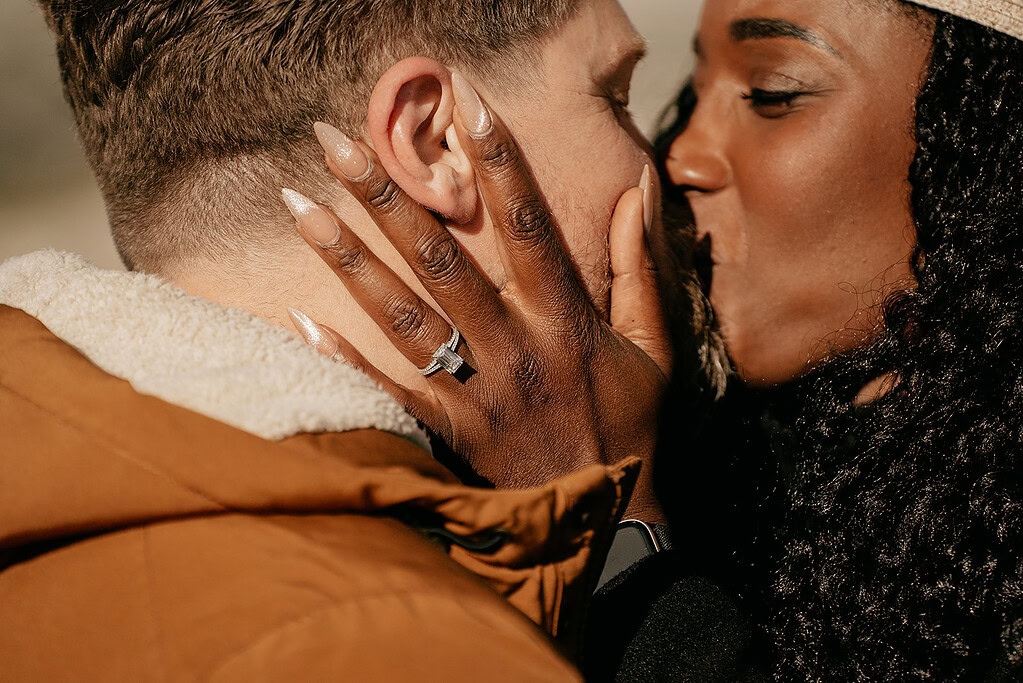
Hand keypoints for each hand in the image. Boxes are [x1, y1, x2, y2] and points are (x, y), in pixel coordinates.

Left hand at [284, 76, 670, 521]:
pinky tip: (296, 320)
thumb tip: (638, 190)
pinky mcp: (452, 435)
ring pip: (406, 318)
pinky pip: (391, 394)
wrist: (611, 524)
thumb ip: (640, 268)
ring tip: (298, 207)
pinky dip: (344, 360)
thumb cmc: (630, 429)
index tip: (464, 100)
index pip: (528, 225)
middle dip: (388, 195)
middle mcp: (516, 348)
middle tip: (335, 142)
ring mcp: (479, 394)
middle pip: (444, 260)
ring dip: (350, 261)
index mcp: (565, 319)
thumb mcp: (654, 348)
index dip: (498, 161)